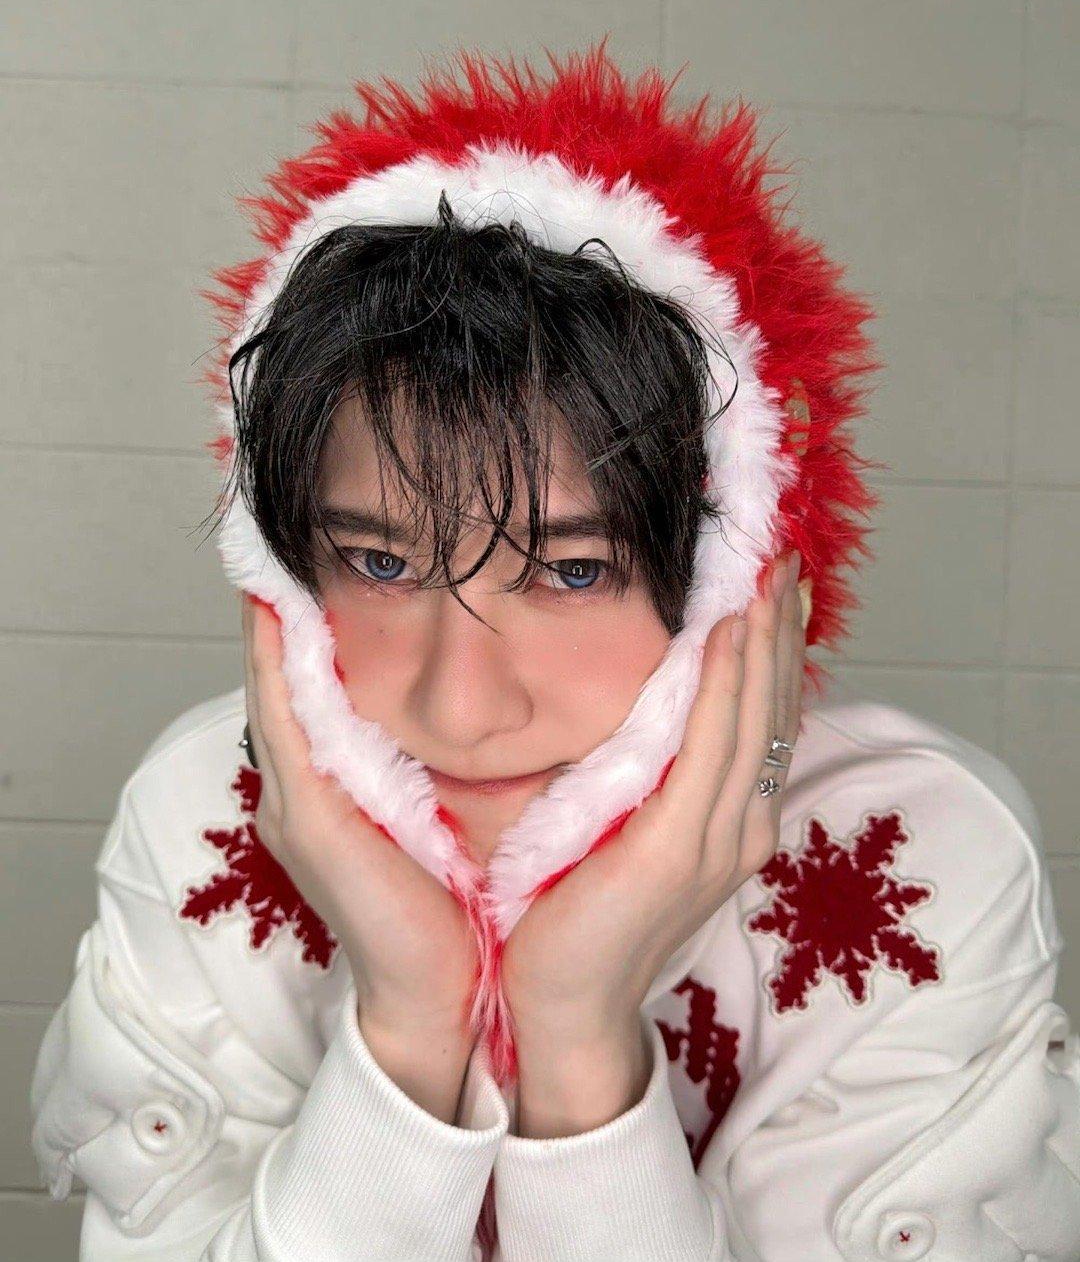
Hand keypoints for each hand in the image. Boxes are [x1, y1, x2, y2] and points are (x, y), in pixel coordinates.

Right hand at [241, 592, 478, 1039]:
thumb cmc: (454, 902)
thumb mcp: (443, 811)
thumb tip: (479, 701)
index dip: (309, 620)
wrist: (442, 992)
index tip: (318, 556)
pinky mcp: (304, 816)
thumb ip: (433, 758)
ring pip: (275, 687)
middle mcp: (302, 785)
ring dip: (272, 619)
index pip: (315, 684)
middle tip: (280, 535)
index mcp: (335, 784)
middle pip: (283, 675)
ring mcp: (294, 800)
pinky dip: (277, 665)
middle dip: (281, 605)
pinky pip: (286, 721)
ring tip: (272, 549)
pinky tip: (279, 609)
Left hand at [502, 550, 807, 1049]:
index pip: (769, 722)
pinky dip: (723, 689)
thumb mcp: (635, 829)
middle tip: (783, 561)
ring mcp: (719, 842)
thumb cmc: (588, 911)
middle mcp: (744, 829)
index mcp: (736, 825)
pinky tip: (725, 636)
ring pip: (753, 722)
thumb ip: (659, 777)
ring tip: (765, 580)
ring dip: (762, 645)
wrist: (565, 1002)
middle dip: (780, 632)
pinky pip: (708, 751)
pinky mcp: (677, 849)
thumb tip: (654, 708)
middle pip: (773, 712)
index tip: (777, 588)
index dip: (778, 652)